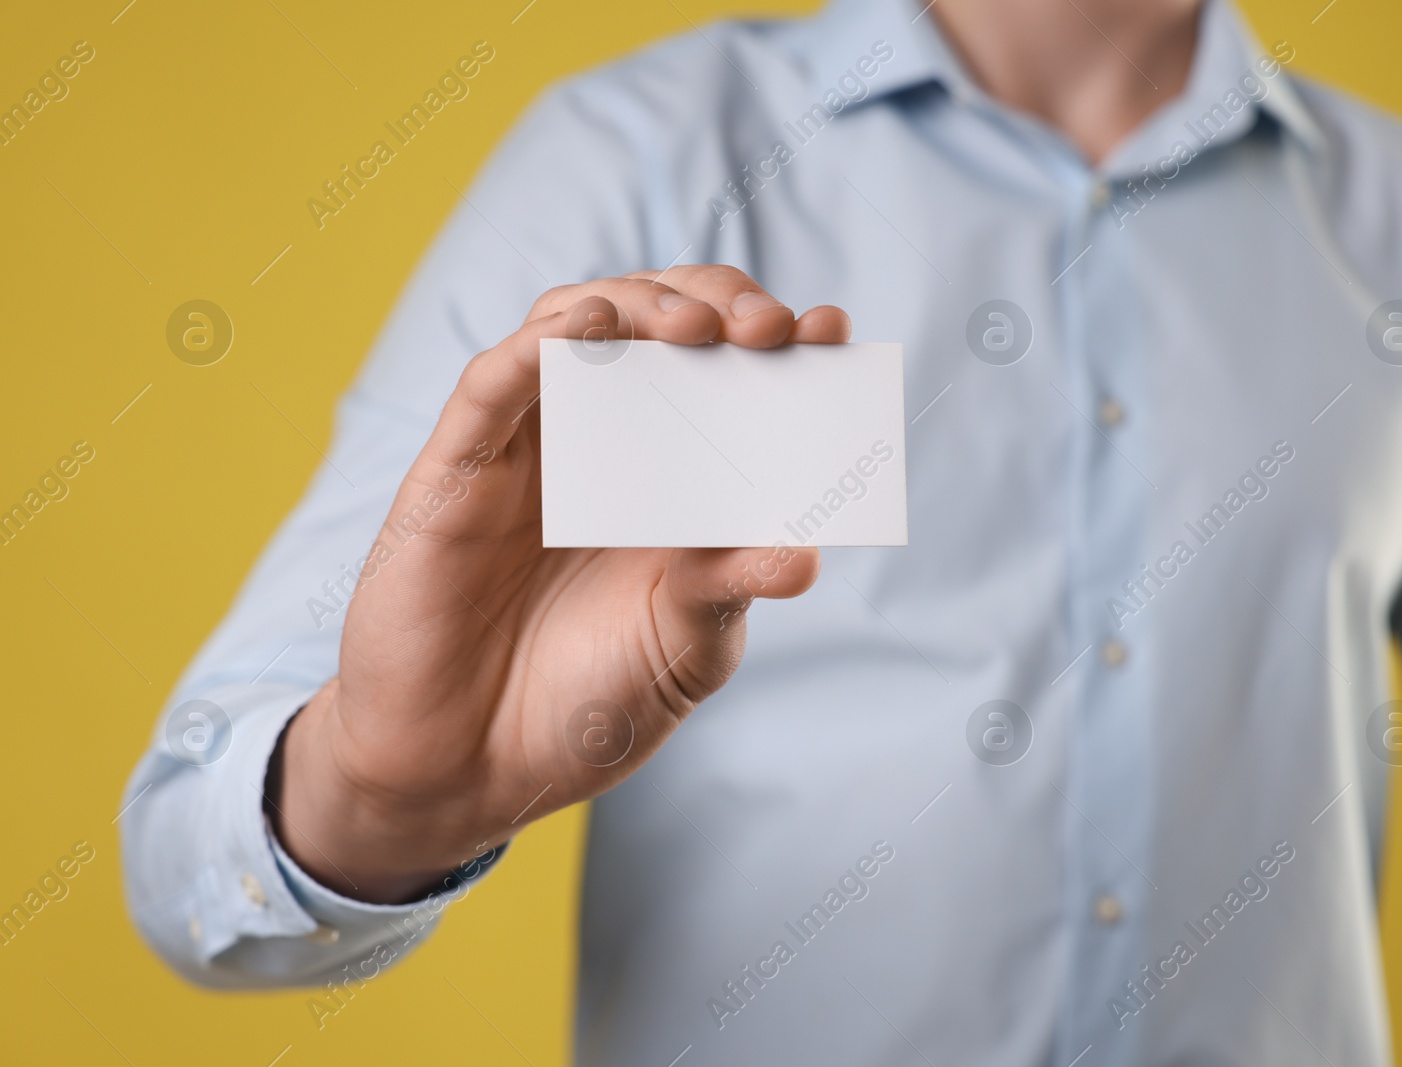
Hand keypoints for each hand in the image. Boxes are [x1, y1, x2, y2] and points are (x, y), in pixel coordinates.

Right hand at [270, 266, 849, 901]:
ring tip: (691, 325)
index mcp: (675, 477)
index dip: (776, 340)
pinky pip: (490, 386)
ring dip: (636, 305)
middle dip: (718, 304)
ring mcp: (530, 449)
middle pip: (658, 324)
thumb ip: (731, 594)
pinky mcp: (458, 471)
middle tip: (765, 329)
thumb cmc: (584, 703)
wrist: (469, 771)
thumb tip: (804, 556)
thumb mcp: (682, 651)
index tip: (829, 331)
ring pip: (574, 326)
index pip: (729, 374)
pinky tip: (585, 329)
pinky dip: (535, 347)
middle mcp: (607, 445)